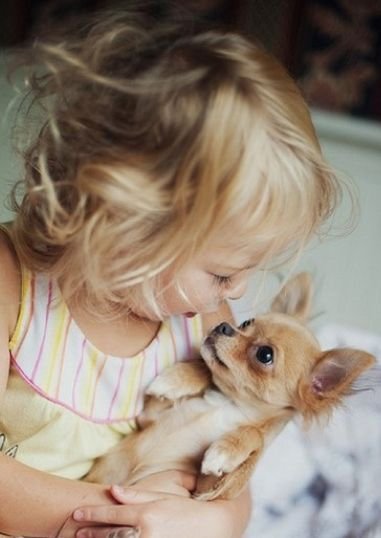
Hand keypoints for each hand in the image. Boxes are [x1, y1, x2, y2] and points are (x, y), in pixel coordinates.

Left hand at [56, 471, 194, 537]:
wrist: (214, 528)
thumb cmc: (189, 511)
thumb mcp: (164, 498)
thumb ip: (137, 495)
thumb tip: (113, 490)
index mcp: (148, 514)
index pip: (113, 514)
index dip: (93, 514)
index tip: (77, 514)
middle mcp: (146, 533)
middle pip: (111, 534)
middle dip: (91, 532)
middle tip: (76, 530)